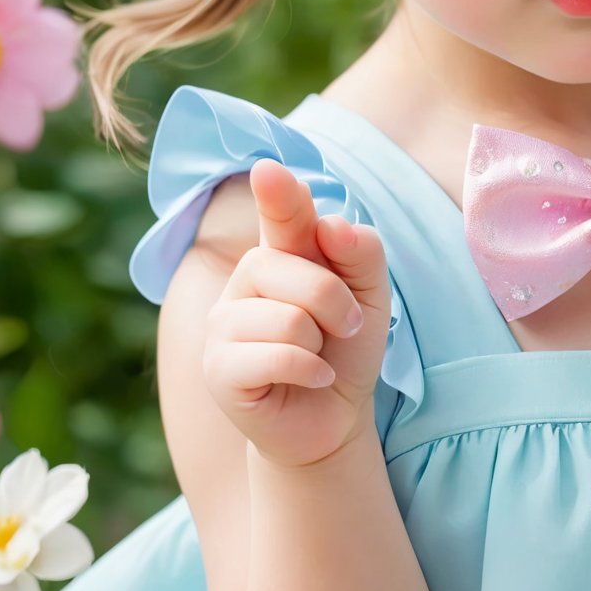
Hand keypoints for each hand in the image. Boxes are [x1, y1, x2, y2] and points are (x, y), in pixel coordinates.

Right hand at [202, 159, 393, 468]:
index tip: (268, 172)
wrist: (334, 418)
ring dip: (321, 345)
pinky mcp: (218, 368)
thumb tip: (331, 226)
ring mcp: (224, 322)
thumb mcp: (371, 295)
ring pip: (288, 317)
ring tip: (318, 357)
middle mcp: (246, 277)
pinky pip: (278, 357)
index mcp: (282, 250)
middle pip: (292, 268)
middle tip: (343, 328)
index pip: (281, 211)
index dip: (277, 192)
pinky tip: (311, 379)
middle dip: (336, 302)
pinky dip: (311, 372)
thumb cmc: (345, 349)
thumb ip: (361, 250)